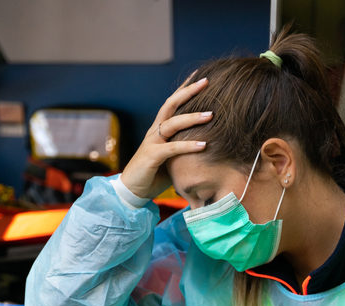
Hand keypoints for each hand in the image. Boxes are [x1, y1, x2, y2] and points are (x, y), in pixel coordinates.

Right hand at [119, 76, 212, 199]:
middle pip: (171, 104)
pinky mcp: (152, 156)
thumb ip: (184, 147)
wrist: (132, 191)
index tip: (201, 76)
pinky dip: (188, 146)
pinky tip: (204, 145)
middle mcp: (155, 131)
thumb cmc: (154, 174)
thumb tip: (209, 143)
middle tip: (206, 81)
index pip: (173, 103)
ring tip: (211, 114)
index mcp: (159, 129)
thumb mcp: (172, 157)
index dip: (185, 88)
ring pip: (172, 123)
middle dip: (188, 91)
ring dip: (192, 118)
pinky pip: (172, 148)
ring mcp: (152, 142)